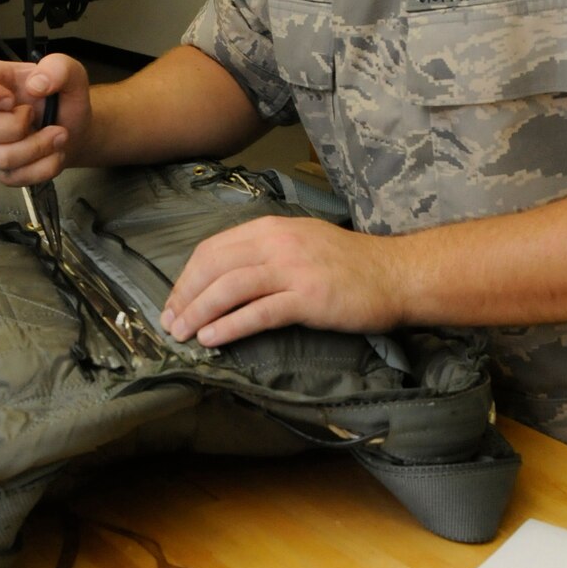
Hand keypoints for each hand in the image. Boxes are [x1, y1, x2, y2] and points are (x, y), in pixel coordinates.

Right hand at [0, 53, 90, 185]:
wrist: (74, 130)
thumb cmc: (62, 99)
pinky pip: (13, 177)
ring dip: (38, 148)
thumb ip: (58, 68)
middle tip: (39, 117)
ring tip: (58, 136)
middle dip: (18, 127)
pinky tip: (54, 153)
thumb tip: (36, 85)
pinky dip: (42, 167)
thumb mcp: (70, 73)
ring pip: (0, 157)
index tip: (10, 100)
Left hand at [161, 215, 404, 345]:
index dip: (186, 277)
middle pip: (214, 267)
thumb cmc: (349, 264)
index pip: (212, 249)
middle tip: (170, 324)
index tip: (174, 302)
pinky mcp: (308, 297)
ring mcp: (293, 268)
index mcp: (271, 228)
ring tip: (182, 335)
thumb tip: (223, 278)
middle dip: (185, 297)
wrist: (396, 274)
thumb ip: (264, 252)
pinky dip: (230, 326)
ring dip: (199, 313)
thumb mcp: (301, 243)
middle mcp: (277, 242)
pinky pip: (259, 311)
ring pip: (230, 287)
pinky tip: (213, 339)